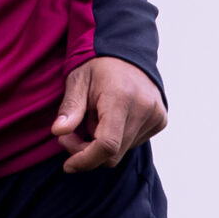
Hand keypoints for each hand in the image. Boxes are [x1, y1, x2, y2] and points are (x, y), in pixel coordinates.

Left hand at [51, 56, 165, 173]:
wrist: (128, 52)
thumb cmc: (98, 67)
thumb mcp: (77, 80)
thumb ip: (70, 107)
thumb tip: (58, 131)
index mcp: (121, 98)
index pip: (107, 144)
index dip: (85, 160)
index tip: (68, 165)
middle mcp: (143, 108)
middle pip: (113, 153)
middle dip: (87, 151)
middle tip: (71, 134)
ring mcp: (156, 115)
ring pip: (122, 151)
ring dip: (102, 144)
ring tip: (94, 118)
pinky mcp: (160, 120)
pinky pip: (133, 143)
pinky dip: (117, 137)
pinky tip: (112, 118)